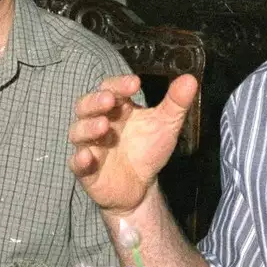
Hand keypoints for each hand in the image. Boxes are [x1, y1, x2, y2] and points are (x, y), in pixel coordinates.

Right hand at [68, 73, 196, 215]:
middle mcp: (98, 122)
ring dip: (88, 126)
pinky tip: (88, 157)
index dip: (119, 84)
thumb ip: (176, 103)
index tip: (135, 83)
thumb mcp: (166, 125)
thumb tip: (190, 79)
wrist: (141, 188)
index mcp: (117, 108)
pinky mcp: (86, 169)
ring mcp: (90, 145)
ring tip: (104, 126)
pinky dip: (79, 159)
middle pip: (86, 105)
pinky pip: (76, 162)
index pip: (111, 88)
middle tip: (110, 100)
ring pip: (78, 131)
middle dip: (96, 101)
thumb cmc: (148, 150)